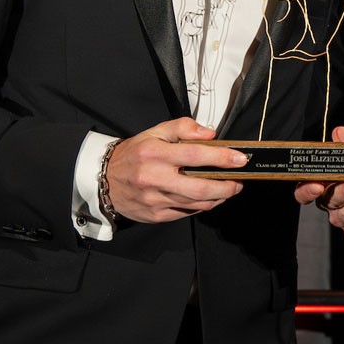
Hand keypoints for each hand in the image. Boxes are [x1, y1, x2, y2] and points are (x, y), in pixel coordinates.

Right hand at [105, 117, 246, 222]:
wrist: (104, 180)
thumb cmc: (132, 155)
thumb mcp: (154, 132)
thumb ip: (182, 128)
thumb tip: (208, 134)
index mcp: (155, 154)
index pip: (195, 154)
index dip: (221, 157)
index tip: (239, 159)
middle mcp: (154, 178)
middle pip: (199, 187)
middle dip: (226, 186)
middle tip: (238, 181)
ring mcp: (155, 199)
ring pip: (196, 203)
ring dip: (217, 197)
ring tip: (227, 189)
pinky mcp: (155, 215)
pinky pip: (186, 213)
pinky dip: (201, 206)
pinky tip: (208, 198)